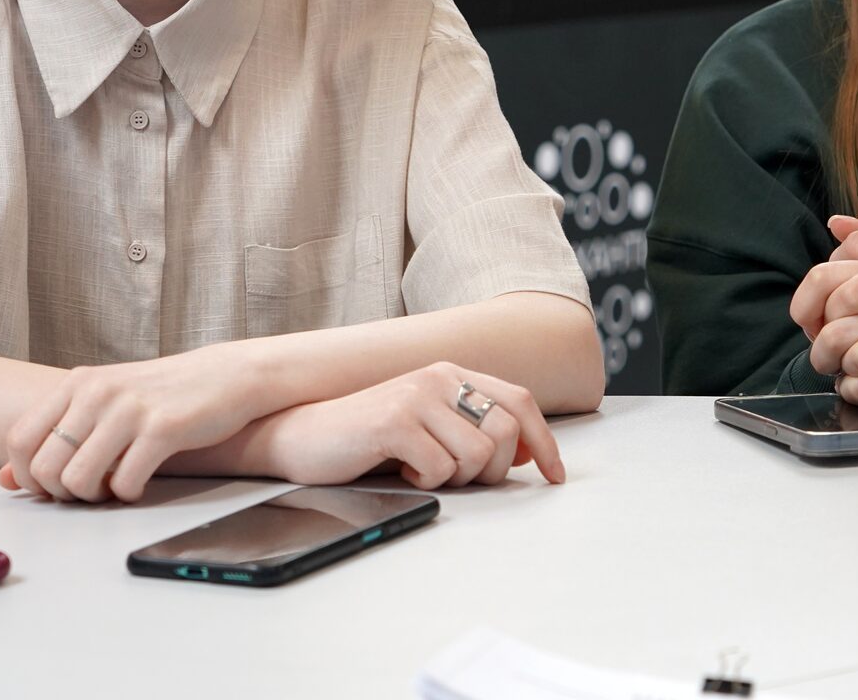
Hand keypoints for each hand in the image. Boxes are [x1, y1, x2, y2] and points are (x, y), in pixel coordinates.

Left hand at [0, 345, 262, 503]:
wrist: (225, 376)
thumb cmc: (162, 394)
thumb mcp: (103, 403)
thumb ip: (56, 434)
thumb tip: (6, 479)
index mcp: (77, 383)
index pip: (19, 439)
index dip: (28, 475)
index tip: (51, 486)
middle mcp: (97, 392)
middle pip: (45, 466)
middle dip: (61, 493)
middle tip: (86, 491)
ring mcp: (129, 409)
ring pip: (78, 479)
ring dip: (92, 498)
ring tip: (111, 489)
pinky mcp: (162, 428)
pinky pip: (124, 482)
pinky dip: (127, 495)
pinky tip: (139, 484)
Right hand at [244, 363, 564, 489]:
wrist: (302, 434)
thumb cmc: (368, 437)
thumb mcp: (427, 424)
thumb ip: (471, 427)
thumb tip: (525, 453)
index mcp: (452, 374)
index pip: (520, 402)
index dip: (545, 441)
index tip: (556, 475)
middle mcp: (439, 377)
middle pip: (506, 432)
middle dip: (493, 470)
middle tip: (458, 477)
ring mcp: (417, 397)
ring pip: (478, 455)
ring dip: (457, 477)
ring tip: (424, 470)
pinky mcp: (395, 422)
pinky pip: (440, 469)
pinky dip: (426, 482)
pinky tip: (403, 471)